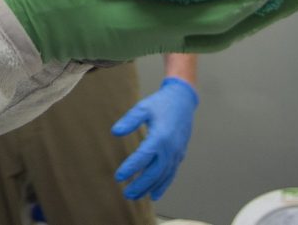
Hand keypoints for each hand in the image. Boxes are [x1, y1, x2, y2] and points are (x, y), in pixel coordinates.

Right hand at [0, 0, 297, 62]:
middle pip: (224, 28)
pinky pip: (185, 21)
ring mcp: (139, 33)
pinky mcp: (128, 25)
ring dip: (243, 9)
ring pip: (207, 29)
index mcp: (143, 20)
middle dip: (264, 3)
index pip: (220, 10)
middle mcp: (150, 34)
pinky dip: (213, 6)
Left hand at [112, 77, 198, 200]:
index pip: (143, 157)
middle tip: (126, 194)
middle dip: (140, 185)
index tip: (118, 177)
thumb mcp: (143, 107)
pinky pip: (171, 174)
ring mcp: (176, 153)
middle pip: (154, 172)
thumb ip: (129, 120)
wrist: (182, 101)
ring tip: (135, 196)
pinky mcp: (179, 155)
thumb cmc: (160, 104)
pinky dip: (163, 185)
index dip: (130, 168)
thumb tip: (115, 132)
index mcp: (160, 137)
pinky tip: (154, 194)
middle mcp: (169, 148)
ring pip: (163, 176)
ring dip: (149, 188)